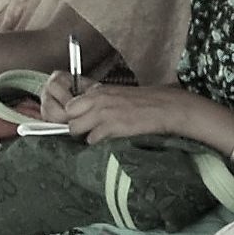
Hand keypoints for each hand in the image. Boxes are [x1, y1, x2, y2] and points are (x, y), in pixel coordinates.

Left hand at [50, 79, 191, 145]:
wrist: (165, 107)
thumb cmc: (143, 102)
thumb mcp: (117, 94)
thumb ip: (99, 101)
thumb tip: (85, 112)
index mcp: (98, 91)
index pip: (69, 105)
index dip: (73, 116)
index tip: (79, 122)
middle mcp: (97, 100)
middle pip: (69, 117)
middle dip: (75, 127)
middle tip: (85, 132)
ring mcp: (103, 113)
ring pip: (75, 129)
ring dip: (84, 136)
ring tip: (96, 137)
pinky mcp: (112, 126)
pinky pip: (92, 139)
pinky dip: (97, 143)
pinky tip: (107, 140)